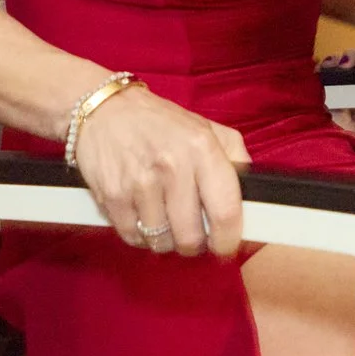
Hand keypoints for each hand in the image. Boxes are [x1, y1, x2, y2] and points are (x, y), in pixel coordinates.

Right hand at [69, 85, 249, 256]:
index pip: (225, 212)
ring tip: (164, 219)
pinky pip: (134, 238)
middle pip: (191, 238)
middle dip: (194, 244)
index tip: (226, 246)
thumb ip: (236, 156)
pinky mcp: (113, 197)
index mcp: (201, 148)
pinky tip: (142, 215)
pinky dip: (140, 235)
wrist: (103, 110)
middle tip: (192, 234)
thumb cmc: (159, 123)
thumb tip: (251, 195)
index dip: (229, 240)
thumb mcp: (206, 127)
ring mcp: (140, 183)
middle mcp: (172, 166)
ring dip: (166, 240)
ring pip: (162, 242)